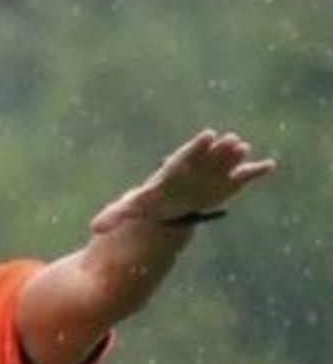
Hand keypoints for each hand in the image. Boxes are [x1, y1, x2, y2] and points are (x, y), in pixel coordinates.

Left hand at [91, 129, 276, 233]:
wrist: (168, 205)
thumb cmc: (150, 203)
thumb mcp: (132, 208)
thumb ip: (115, 215)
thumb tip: (94, 229)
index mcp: (174, 171)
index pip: (186, 157)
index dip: (197, 148)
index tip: (207, 135)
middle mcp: (194, 169)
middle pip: (207, 158)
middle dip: (217, 150)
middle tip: (231, 138)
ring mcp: (210, 175)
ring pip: (223, 164)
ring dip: (234, 157)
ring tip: (244, 146)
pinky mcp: (224, 184)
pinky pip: (240, 178)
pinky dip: (254, 173)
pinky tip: (270, 166)